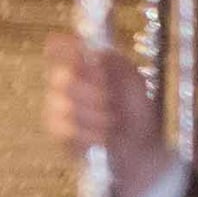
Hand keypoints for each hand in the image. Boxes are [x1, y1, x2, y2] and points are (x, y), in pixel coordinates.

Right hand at [44, 36, 185, 196]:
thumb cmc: (136, 113)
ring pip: (63, 106)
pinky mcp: (57, 131)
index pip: (59, 49)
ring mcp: (58, 107)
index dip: (63, 48)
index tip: (78, 53)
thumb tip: (95, 51)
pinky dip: (87, 134)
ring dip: (94, 116)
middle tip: (110, 102)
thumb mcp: (134, 82)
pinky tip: (102, 137)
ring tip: (112, 123)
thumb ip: (115, 64)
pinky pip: (63, 128)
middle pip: (61, 79)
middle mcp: (65, 84)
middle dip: (92, 92)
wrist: (140, 148)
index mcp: (83, 67)